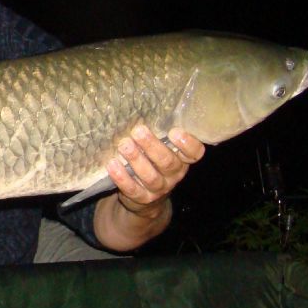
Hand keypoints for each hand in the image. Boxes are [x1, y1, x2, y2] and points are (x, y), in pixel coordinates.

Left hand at [93, 126, 204, 249]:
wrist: (146, 198)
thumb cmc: (152, 163)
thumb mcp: (160, 150)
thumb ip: (158, 135)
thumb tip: (140, 108)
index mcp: (182, 160)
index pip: (195, 153)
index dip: (187, 143)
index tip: (174, 131)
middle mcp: (173, 175)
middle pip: (167, 162)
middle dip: (152, 146)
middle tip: (138, 131)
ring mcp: (158, 189)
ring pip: (150, 176)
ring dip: (136, 159)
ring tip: (124, 145)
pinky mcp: (142, 198)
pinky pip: (132, 189)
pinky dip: (122, 177)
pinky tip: (112, 164)